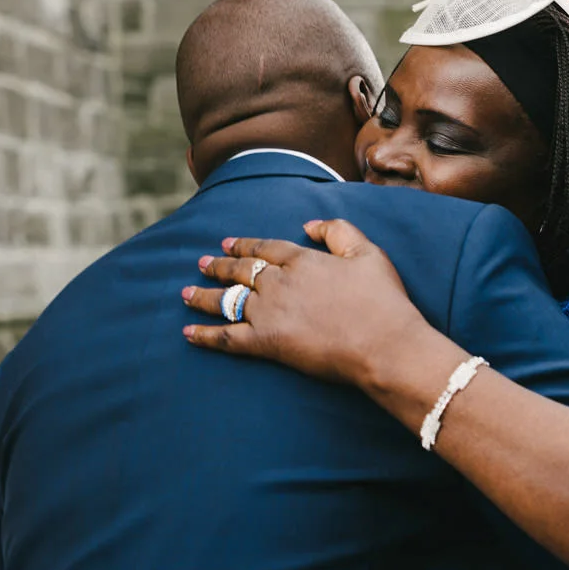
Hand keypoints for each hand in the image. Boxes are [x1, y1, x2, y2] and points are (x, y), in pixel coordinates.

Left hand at [182, 220, 439, 389]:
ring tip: (186, 293)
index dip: (245, 245)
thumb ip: (338, 232)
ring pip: (227, 300)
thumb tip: (307, 225)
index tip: (228, 243)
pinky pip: (227, 337)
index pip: (265, 248)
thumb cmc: (382, 300)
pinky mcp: (266, 342)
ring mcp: (269, 312)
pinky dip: (205, 335)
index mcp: (302, 260)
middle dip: (218, 266)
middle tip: (201, 263)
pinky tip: (189, 333)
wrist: (382, 344)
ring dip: (204, 296)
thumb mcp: (368, 253)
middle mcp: (279, 282)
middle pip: (240, 271)